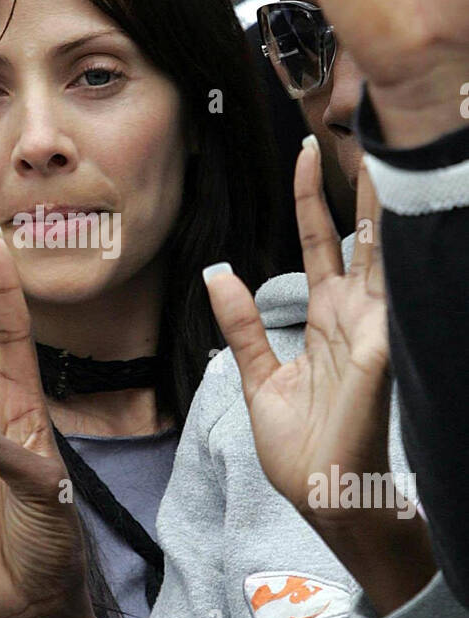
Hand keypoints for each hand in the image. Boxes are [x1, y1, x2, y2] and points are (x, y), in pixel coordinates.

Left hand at [204, 144, 435, 613]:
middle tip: (367, 117)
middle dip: (363, 177)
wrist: (325, 500)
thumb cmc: (302, 450)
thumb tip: (218, 273)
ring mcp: (375, 330)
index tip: (306, 147)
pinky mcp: (383, 352)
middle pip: (362, 232)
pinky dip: (394, 256)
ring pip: (382, 250)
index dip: (313, 195)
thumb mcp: (258, 378)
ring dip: (385, 200)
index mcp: (326, 319)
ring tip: (390, 145)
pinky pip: (389, 295)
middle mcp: (355, 315)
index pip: (322, 240)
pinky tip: (400, 215)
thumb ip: (242, 325)